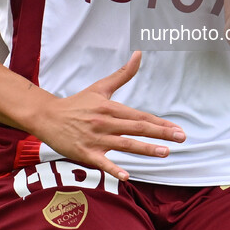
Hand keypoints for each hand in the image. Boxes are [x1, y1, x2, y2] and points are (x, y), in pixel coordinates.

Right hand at [37, 52, 185, 180]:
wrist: (48, 117)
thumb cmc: (78, 104)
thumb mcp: (101, 88)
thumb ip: (122, 74)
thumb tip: (139, 53)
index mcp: (111, 108)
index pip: (141, 116)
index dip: (160, 123)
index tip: (178, 129)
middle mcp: (105, 122)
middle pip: (137, 128)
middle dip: (161, 134)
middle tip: (181, 138)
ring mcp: (96, 139)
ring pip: (125, 144)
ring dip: (145, 149)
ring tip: (165, 153)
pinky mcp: (85, 153)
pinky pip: (102, 162)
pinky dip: (113, 168)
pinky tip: (126, 176)